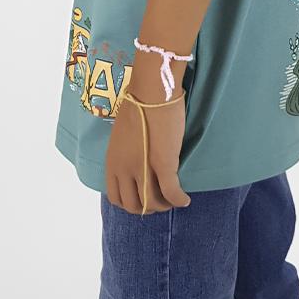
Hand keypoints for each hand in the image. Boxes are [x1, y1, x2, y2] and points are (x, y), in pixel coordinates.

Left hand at [105, 83, 191, 214]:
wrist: (152, 91)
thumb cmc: (139, 104)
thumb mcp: (122, 134)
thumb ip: (126, 153)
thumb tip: (136, 162)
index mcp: (113, 161)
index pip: (116, 197)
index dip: (130, 203)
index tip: (142, 199)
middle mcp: (124, 169)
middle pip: (134, 205)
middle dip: (148, 208)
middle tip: (161, 201)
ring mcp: (142, 168)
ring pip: (153, 203)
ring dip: (165, 205)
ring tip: (174, 200)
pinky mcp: (163, 164)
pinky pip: (172, 193)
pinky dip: (179, 200)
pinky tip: (185, 199)